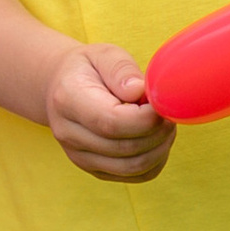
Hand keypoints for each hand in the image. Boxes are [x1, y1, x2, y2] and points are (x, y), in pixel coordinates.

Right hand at [45, 42, 174, 183]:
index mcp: (68, 100)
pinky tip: (157, 140)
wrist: (60, 87)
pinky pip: (135, 176)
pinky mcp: (93, 169)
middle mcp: (68, 134)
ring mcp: (79, 156)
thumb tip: (139, 91)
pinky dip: (155, 162)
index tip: (162, 104)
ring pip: (132, 167)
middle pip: (125, 148)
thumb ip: (121, 69)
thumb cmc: (87, 69)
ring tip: (164, 124)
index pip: (111, 122)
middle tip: (169, 112)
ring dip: (160, 148)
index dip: (146, 119)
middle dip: (158, 132)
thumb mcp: (103, 54)